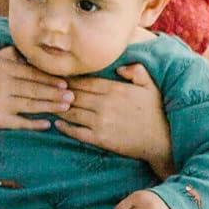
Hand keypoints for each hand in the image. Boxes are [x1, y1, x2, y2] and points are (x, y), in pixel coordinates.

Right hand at [0, 46, 70, 131]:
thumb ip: (13, 53)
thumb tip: (35, 46)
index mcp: (2, 69)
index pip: (31, 74)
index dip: (50, 79)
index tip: (66, 83)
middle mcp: (0, 85)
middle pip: (33, 90)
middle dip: (55, 94)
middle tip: (73, 96)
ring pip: (30, 105)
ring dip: (50, 107)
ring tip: (66, 107)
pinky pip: (19, 123)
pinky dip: (34, 124)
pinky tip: (47, 124)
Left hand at [55, 64, 173, 174]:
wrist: (162, 140)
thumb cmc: (156, 112)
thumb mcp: (150, 86)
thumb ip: (137, 71)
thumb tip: (119, 67)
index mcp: (115, 89)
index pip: (85, 81)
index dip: (69, 80)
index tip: (58, 78)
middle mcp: (105, 103)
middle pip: (74, 95)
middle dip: (60, 93)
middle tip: (47, 90)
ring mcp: (101, 121)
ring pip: (72, 112)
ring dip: (59, 109)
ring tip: (48, 106)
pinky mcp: (100, 138)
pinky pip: (76, 131)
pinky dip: (64, 127)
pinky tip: (56, 123)